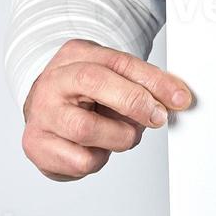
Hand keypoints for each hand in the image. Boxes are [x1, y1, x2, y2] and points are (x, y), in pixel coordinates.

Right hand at [22, 39, 193, 181]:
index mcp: (75, 55)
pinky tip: (95, 148)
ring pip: (86, 128)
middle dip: (135, 102)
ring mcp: (40, 113)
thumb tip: (177, 98)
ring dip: (118, 137)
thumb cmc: (85, 95)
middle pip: (95, 83)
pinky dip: (98, 158)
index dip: (154, 81)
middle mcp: (52, 81)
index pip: (119, 62)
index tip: (179, 97)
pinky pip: (80, 160)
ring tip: (120, 135)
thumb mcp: (114, 79)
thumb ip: (144, 84)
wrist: (46, 112)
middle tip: (157, 118)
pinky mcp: (36, 144)